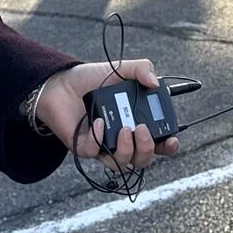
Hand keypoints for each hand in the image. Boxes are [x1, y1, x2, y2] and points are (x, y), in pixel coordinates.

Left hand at [35, 59, 183, 169]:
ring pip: (121, 163)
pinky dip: (99, 139)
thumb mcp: (121, 69)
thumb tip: (155, 82)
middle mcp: (123, 138)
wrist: (61, 82)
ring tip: (123, 129)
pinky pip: (95, 152)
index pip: (159, 143)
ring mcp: (104, 145)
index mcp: (137, 122)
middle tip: (141, 130)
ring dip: (126, 150)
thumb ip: (141, 69)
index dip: (168, 147)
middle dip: (147, 149)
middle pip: (142, 159)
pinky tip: (99, 123)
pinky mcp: (85, 147)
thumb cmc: (92, 79)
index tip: (171, 140)